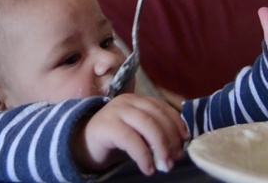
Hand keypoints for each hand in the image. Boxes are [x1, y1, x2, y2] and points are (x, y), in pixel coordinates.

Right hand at [72, 94, 188, 175]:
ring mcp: (115, 111)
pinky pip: (130, 139)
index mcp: (137, 100)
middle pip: (156, 116)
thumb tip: (178, 147)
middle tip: (176, 158)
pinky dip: (143, 155)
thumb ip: (154, 133)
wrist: (82, 144)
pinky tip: (148, 168)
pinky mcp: (106, 126)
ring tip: (166, 165)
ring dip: (160, 146)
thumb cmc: (114, 140)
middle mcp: (127, 101)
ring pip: (146, 124)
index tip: (185, 140)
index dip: (176, 123)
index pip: (162, 107)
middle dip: (170, 138)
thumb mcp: (137, 133)